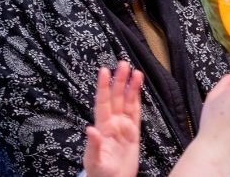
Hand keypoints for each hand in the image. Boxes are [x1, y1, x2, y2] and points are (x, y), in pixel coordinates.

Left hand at [83, 61, 143, 176]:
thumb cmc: (100, 174)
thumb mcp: (94, 161)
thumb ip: (94, 145)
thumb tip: (90, 129)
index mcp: (102, 127)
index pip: (102, 103)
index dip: (103, 87)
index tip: (104, 71)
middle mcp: (112, 123)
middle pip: (116, 98)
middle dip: (119, 81)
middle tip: (123, 64)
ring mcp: (123, 127)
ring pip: (127, 102)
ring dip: (130, 87)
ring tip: (136, 71)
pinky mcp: (133, 133)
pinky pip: (136, 113)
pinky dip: (138, 100)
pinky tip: (139, 88)